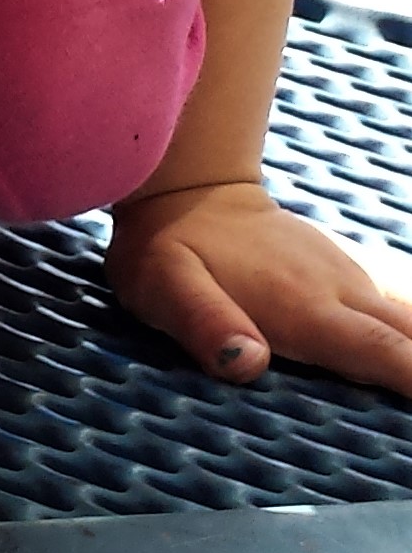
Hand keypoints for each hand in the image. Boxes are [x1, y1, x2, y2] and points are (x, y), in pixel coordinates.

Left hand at [107, 177, 411, 396]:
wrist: (184, 187)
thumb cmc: (168, 250)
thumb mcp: (164, 285)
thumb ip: (202, 322)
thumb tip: (245, 365)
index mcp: (306, 309)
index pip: (382, 354)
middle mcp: (341, 293)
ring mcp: (347, 279)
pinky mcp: (345, 275)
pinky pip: (398, 309)